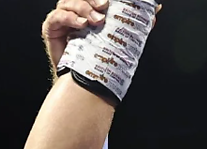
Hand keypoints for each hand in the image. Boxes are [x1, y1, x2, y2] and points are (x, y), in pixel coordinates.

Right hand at [42, 0, 164, 77]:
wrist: (82, 83)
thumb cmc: (97, 58)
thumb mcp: (118, 38)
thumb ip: (133, 23)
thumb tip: (155, 10)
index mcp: (90, 8)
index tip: (112, 0)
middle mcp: (75, 10)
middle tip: (105, 6)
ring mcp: (62, 18)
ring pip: (70, 2)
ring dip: (84, 8)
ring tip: (95, 20)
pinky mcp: (51, 28)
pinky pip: (58, 16)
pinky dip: (70, 17)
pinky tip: (81, 24)